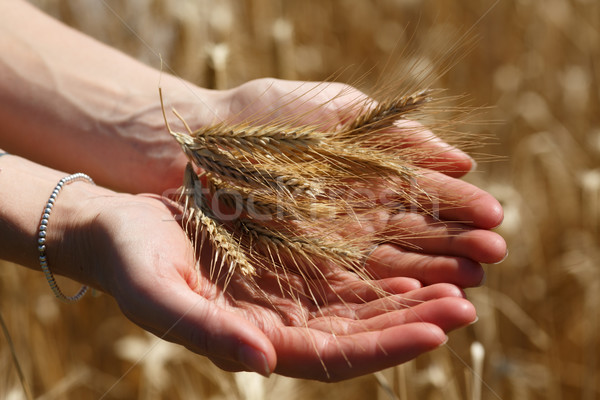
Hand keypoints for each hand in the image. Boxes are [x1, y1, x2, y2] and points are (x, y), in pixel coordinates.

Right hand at [62, 168, 503, 381]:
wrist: (120, 225)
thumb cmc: (132, 262)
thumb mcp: (159, 297)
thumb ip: (206, 332)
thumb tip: (262, 362)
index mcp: (257, 341)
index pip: (334, 357)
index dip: (386, 346)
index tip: (438, 328)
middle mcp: (283, 320)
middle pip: (362, 329)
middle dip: (417, 318)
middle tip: (469, 300)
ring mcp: (290, 287)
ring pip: (363, 296)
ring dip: (412, 288)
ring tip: (463, 274)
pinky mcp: (291, 254)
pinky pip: (347, 260)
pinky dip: (382, 258)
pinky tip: (415, 248)